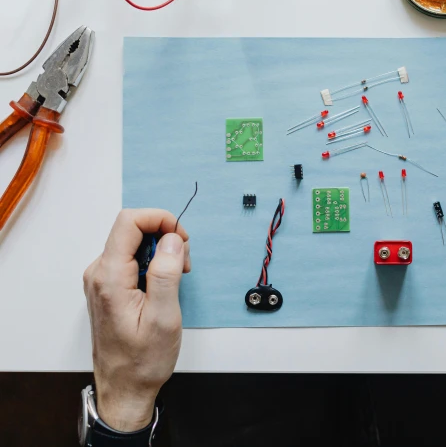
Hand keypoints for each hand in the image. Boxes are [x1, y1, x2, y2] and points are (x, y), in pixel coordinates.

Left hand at [83, 209, 190, 431]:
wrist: (124, 388)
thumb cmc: (143, 360)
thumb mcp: (164, 317)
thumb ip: (166, 273)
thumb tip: (172, 239)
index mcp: (110, 277)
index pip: (129, 221)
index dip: (160, 219)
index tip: (183, 237)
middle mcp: (99, 273)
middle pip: (131, 229)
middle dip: (165, 236)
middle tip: (184, 265)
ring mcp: (100, 279)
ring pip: (132, 243)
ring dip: (160, 251)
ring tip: (176, 279)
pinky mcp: (107, 286)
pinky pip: (130, 259)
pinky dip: (152, 263)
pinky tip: (163, 285)